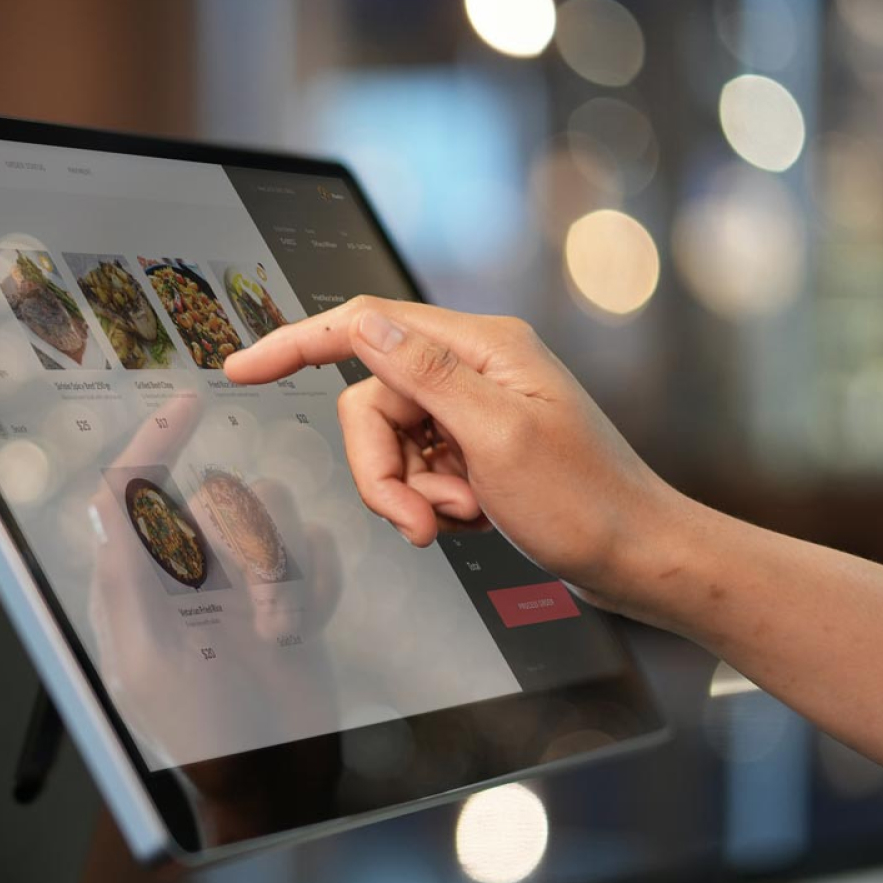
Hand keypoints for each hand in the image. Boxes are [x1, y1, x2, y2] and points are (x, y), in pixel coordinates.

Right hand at [222, 298, 689, 609]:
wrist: (641, 558)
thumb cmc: (589, 504)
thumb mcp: (499, 438)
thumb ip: (424, 375)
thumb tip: (361, 323)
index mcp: (482, 347)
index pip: (364, 324)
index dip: (296, 344)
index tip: (241, 369)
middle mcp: (475, 367)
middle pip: (371, 403)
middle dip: (381, 469)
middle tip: (421, 520)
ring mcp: (476, 408)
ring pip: (390, 443)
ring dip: (411, 491)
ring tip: (459, 519)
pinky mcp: (478, 447)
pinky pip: (418, 469)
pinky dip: (433, 500)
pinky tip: (475, 517)